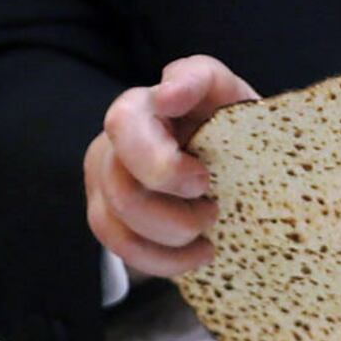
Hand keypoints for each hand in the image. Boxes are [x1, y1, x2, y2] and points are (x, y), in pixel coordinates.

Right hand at [82, 55, 260, 280]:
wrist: (236, 162)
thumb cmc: (230, 125)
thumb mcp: (229, 94)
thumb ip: (201, 79)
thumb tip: (166, 92)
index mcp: (142, 106)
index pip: (124, 124)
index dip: (157, 159)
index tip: (200, 173)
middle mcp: (113, 142)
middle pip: (123, 187)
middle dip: (175, 209)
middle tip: (213, 204)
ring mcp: (104, 179)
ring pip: (118, 222)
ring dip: (173, 234)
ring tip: (209, 225)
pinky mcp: (108, 215)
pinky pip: (122, 249)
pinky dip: (165, 260)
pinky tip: (199, 252)